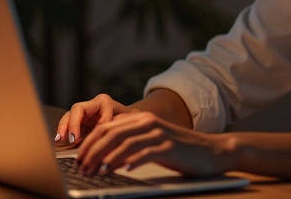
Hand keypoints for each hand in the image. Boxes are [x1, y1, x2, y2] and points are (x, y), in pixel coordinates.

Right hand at [55, 94, 136, 146]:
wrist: (123, 123)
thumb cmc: (128, 121)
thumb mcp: (130, 120)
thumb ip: (126, 123)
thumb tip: (121, 131)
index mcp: (105, 102)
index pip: (101, 107)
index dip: (102, 119)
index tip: (103, 131)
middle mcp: (90, 105)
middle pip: (78, 109)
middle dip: (74, 123)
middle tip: (73, 138)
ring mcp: (82, 115)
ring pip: (68, 116)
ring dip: (64, 128)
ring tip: (59, 139)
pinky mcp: (76, 124)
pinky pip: (66, 126)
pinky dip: (62, 133)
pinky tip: (58, 142)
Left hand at [74, 111, 232, 176]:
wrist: (212, 151)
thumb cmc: (179, 150)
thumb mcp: (153, 140)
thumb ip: (131, 140)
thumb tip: (102, 152)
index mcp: (141, 119)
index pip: (107, 127)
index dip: (89, 143)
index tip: (78, 159)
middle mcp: (148, 123)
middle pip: (112, 134)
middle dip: (93, 152)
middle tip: (82, 168)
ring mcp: (160, 134)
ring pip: (126, 143)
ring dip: (108, 158)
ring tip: (97, 172)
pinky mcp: (170, 148)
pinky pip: (146, 153)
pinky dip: (132, 161)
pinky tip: (123, 170)